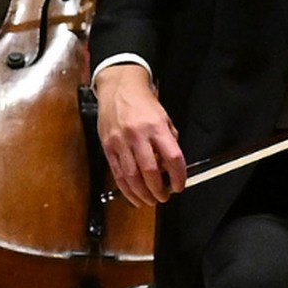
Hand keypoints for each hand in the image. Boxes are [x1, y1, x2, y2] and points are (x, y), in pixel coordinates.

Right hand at [94, 63, 185, 207]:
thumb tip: (171, 165)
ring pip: (132, 177)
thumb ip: (169, 140)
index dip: (178, 176)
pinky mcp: (108, 147)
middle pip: (150, 171)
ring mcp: (120, 142)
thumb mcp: (163, 116)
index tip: (179, 185)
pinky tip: (134, 196)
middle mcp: (138, 135)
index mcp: (156, 126)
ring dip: (143, 194)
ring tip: (150, 200)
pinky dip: (126, 190)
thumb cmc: (142, 102)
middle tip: (164, 196)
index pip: (172, 157)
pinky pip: (117, 174)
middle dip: (159, 190)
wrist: (118, 87)